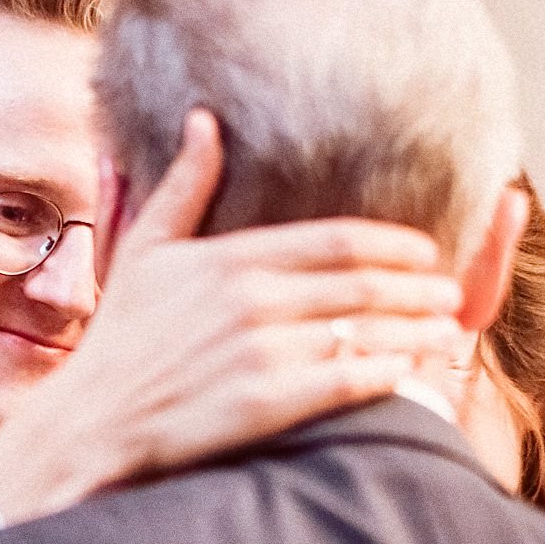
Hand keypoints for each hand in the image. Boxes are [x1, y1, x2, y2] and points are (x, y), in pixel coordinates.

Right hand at [0, 109, 465, 522]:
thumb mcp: (144, 250)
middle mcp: (252, 299)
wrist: (91, 422)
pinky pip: (346, 381)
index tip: (427, 250)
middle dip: (418, 288)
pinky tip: (410, 372)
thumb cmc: (120, 341)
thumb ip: (183, 185)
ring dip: (416, 330)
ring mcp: (261, 352)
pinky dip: (386, 373)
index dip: (393, 244)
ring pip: (364, 332)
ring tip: (449, 334)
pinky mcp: (265, 402)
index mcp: (231, 258)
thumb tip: (205, 121)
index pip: (337, 241)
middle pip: (363, 285)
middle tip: (452, 292)